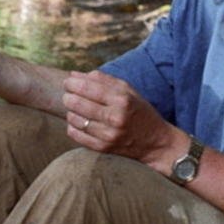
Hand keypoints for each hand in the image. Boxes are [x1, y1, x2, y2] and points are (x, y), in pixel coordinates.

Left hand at [63, 70, 182, 170]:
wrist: (155, 143)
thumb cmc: (139, 112)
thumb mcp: (128, 91)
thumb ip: (102, 80)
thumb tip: (74, 75)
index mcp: (122, 100)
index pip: (88, 87)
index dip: (72, 83)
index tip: (68, 81)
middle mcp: (115, 117)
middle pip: (77, 103)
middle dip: (67, 96)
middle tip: (67, 94)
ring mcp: (108, 135)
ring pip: (74, 119)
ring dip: (70, 111)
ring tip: (74, 109)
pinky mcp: (103, 148)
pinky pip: (76, 135)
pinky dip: (72, 126)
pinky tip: (77, 122)